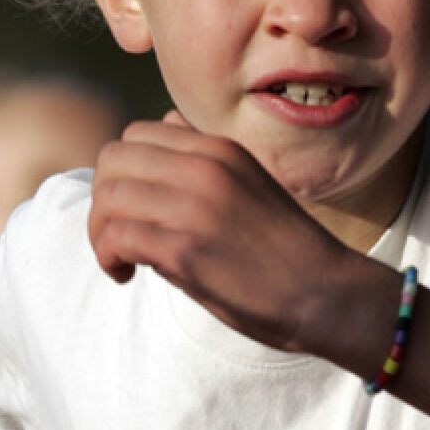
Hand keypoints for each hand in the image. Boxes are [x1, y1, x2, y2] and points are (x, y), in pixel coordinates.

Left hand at [88, 112, 354, 353]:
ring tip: (121, 263)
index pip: (136, 136)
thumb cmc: (289, 253)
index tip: (137, 213)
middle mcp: (204, 168)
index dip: (122, 176)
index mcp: (219, 149)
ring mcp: (193, 207)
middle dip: (104, 201)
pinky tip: (126, 275)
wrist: (328, 295)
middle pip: (111, 161)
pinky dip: (108, 257)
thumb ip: (205, 163)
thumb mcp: (249, 186)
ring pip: (106, 198)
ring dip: (100, 234)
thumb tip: (162, 134)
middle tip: (119, 239)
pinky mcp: (185, 250)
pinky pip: (115, 236)